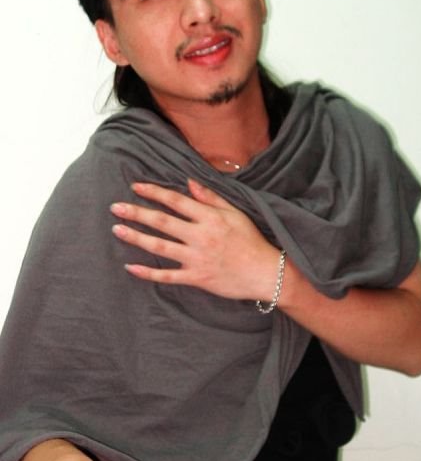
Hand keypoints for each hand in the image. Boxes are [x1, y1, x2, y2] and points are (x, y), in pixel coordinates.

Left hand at [111, 179, 280, 300]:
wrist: (266, 273)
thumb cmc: (251, 241)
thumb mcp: (235, 213)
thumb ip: (210, 198)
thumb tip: (189, 183)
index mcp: (209, 217)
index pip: (175, 201)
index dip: (154, 193)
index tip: (136, 187)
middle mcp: (200, 236)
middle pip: (162, 222)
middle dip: (137, 213)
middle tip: (115, 207)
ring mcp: (197, 258)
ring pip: (160, 246)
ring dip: (136, 238)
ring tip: (117, 230)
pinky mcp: (196, 278)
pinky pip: (167, 276)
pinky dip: (148, 273)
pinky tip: (130, 267)